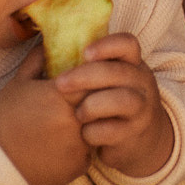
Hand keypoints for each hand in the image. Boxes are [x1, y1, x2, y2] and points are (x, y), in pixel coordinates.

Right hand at [0, 46, 89, 184]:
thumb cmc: (4, 119)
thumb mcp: (18, 83)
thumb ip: (38, 59)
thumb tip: (49, 40)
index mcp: (60, 94)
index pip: (94, 76)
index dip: (92, 76)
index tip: (87, 77)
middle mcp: (74, 118)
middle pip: (101, 100)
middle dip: (96, 98)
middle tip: (83, 100)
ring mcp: (79, 142)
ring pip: (99, 125)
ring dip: (92, 122)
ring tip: (72, 123)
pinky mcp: (80, 164)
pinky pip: (91, 149)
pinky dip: (82, 146)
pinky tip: (65, 146)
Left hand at [56, 33, 173, 179]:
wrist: (141, 141)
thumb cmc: (112, 103)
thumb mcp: (109, 81)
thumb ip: (88, 67)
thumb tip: (43, 52)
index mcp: (133, 64)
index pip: (127, 44)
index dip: (106, 46)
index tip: (84, 53)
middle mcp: (142, 83)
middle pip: (118, 72)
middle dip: (85, 76)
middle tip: (60, 84)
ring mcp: (141, 108)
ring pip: (121, 100)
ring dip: (92, 105)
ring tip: (78, 114)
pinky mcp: (133, 134)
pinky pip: (112, 131)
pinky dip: (92, 132)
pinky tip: (84, 133)